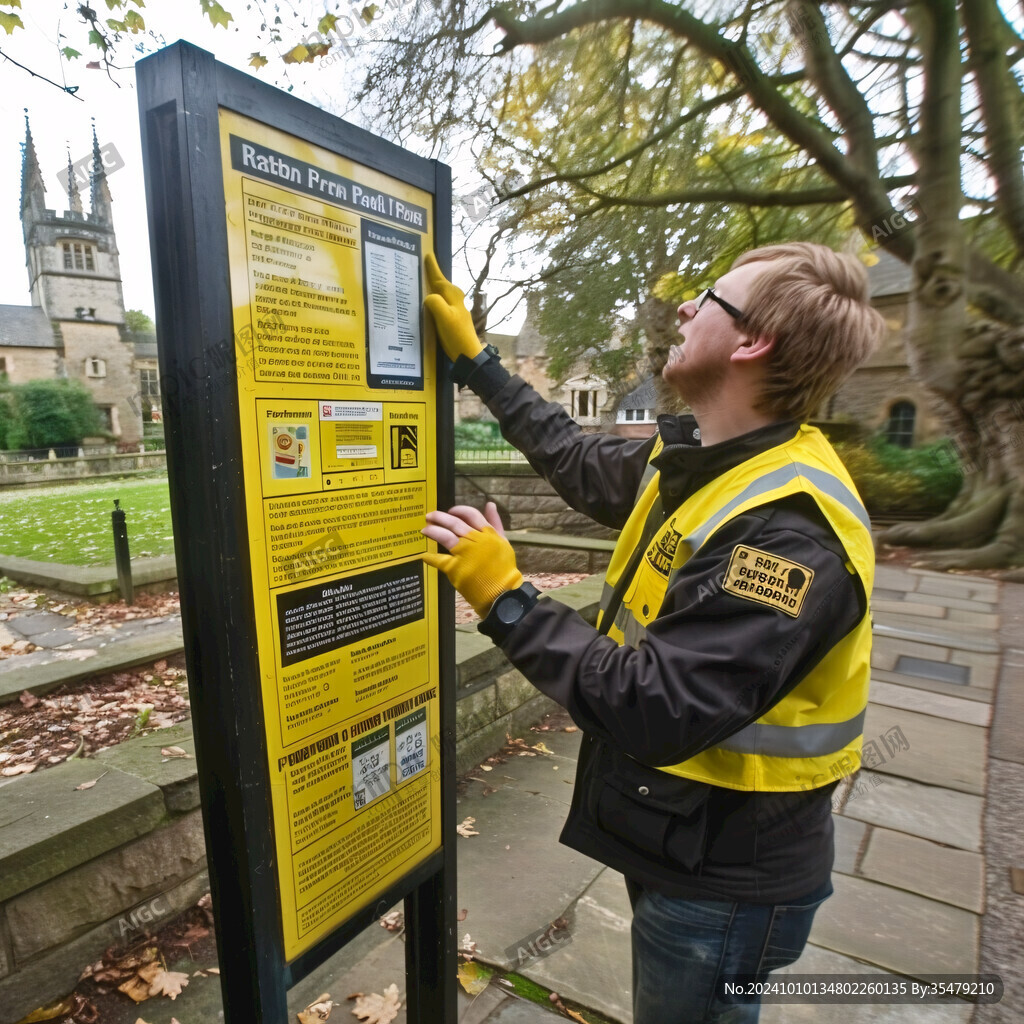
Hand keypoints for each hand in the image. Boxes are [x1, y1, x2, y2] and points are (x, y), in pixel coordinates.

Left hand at [421, 502, 522, 617]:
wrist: (501, 592)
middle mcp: (475, 541)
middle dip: (440, 517)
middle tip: (429, 516)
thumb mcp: (503, 541)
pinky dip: (430, 557)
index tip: (450, 511)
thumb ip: (495, 523)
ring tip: (424, 530)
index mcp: (487, 533)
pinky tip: (424, 555)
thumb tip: (489, 504)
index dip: (459, 510)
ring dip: (433, 531)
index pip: (471, 514)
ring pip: (445, 536)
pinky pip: (439, 560)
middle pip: (455, 523)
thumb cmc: (503, 567)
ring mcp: (465, 554)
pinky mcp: (456, 568)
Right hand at [423, 253, 483, 361]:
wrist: (469, 354)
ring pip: (442, 294)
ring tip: (424, 282)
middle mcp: (455, 301)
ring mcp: (455, 311)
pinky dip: (435, 300)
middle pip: (442, 285)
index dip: (433, 268)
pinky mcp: (453, 320)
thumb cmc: (456, 335)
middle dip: (434, 275)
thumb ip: (435, 303)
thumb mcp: (444, 317)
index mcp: (452, 297)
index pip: (440, 279)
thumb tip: (428, 297)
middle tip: (425, 265)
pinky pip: (441, 304)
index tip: (428, 254)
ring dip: (434, 288)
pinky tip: (429, 305)